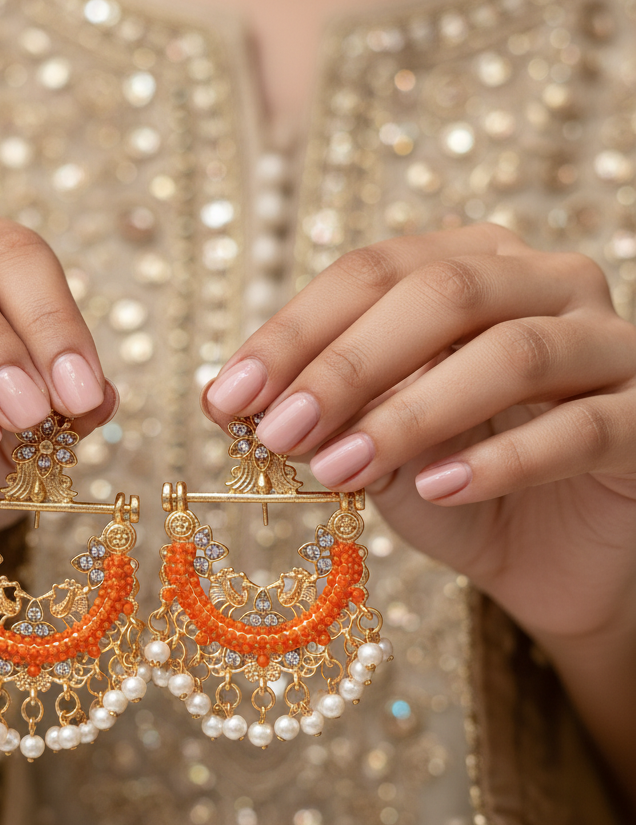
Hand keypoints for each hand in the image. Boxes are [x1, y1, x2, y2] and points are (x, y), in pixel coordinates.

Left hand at [204, 224, 635, 798]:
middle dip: (346, 365)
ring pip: (512, 352)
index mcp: (469, 267)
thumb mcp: (373, 447)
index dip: (293, 332)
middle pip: (442, 293)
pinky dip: (498, 460)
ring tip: (340, 471)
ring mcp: (608, 345)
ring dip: (411, 414)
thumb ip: (325, 414)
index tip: (226, 397)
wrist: (551, 557)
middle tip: (280, 433)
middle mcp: (544, 284)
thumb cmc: (453, 485)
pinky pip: (579, 428)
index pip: (371, 272)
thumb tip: (238, 399)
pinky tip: (437, 490)